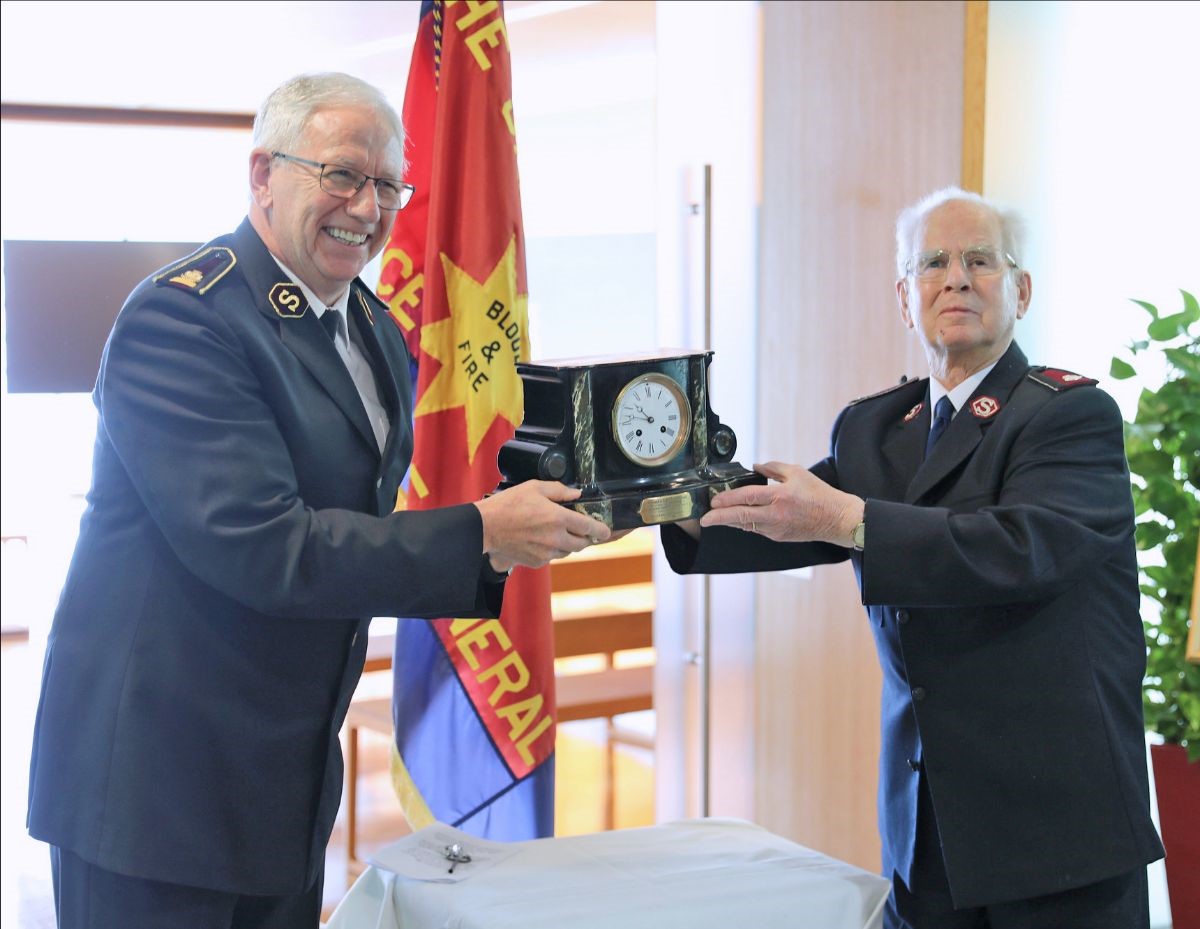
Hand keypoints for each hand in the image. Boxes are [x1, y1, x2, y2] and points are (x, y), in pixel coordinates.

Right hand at [475, 481, 611, 568]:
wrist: (485, 528)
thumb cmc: (507, 505)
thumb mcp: (534, 487)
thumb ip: (559, 490)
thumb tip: (576, 494)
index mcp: (558, 518)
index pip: (589, 527)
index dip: (601, 529)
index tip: (605, 531)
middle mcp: (556, 538)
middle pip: (582, 543)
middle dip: (585, 538)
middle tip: (583, 531)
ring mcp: (546, 553)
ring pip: (567, 552)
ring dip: (568, 544)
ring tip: (559, 533)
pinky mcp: (536, 562)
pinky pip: (552, 557)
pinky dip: (552, 550)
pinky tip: (541, 540)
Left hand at [699, 461, 863, 546]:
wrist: (836, 519)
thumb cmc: (819, 495)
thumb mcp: (797, 472)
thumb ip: (773, 468)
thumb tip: (754, 468)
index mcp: (780, 496)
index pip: (746, 498)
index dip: (727, 499)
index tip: (714, 501)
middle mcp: (775, 515)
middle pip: (740, 518)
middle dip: (719, 518)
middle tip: (705, 519)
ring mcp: (776, 529)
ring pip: (746, 526)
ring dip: (730, 522)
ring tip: (716, 517)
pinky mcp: (778, 537)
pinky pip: (756, 530)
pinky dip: (745, 524)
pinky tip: (737, 519)